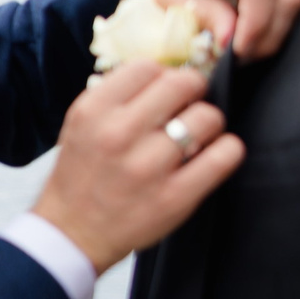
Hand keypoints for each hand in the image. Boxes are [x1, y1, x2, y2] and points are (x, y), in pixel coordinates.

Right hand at [31, 60, 240, 271]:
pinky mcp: (175, 196)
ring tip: (197, 136)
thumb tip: (166, 74)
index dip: (163, 76)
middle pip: (183, 84)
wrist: (72, 231)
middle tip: (188, 107)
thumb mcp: (80, 125)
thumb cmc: (81, 174)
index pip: (147, 67)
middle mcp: (118, 134)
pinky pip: (224, 156)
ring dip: (209, 123)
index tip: (164, 91)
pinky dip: (227, 150)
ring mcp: (148, 167)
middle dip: (192, 92)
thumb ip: (116, 97)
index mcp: (92, 112)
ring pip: (208, 118)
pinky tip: (213, 155)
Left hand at [131, 0, 299, 61]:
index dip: (256, 24)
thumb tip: (229, 39)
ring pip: (292, 0)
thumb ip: (200, 11)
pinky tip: (248, 33)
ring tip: (243, 49)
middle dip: (269, 36)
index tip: (238, 51)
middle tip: (240, 58)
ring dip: (274, 31)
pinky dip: (273, 21)